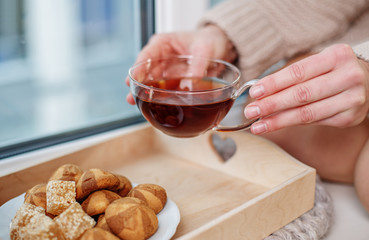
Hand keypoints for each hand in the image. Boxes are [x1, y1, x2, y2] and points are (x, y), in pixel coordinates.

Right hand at [125, 25, 236, 104]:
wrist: (221, 47)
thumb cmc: (210, 40)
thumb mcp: (205, 49)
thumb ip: (199, 63)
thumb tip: (194, 79)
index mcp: (163, 44)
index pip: (146, 56)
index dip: (138, 69)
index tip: (132, 80)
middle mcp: (161, 57)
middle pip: (145, 72)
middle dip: (138, 85)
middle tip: (132, 98)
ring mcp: (166, 70)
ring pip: (152, 83)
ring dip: (146, 94)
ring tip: (137, 104)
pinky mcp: (173, 81)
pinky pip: (164, 90)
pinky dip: (160, 99)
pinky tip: (156, 108)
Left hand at [244, 44, 368, 133]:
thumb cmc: (334, 70)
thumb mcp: (318, 63)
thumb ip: (293, 76)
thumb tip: (260, 92)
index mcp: (337, 57)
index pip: (298, 72)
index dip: (274, 83)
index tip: (255, 92)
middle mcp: (348, 77)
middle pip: (302, 95)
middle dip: (272, 105)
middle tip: (250, 111)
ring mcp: (352, 99)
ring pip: (307, 113)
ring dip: (278, 121)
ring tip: (258, 125)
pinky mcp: (350, 118)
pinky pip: (315, 122)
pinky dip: (293, 123)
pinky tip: (277, 124)